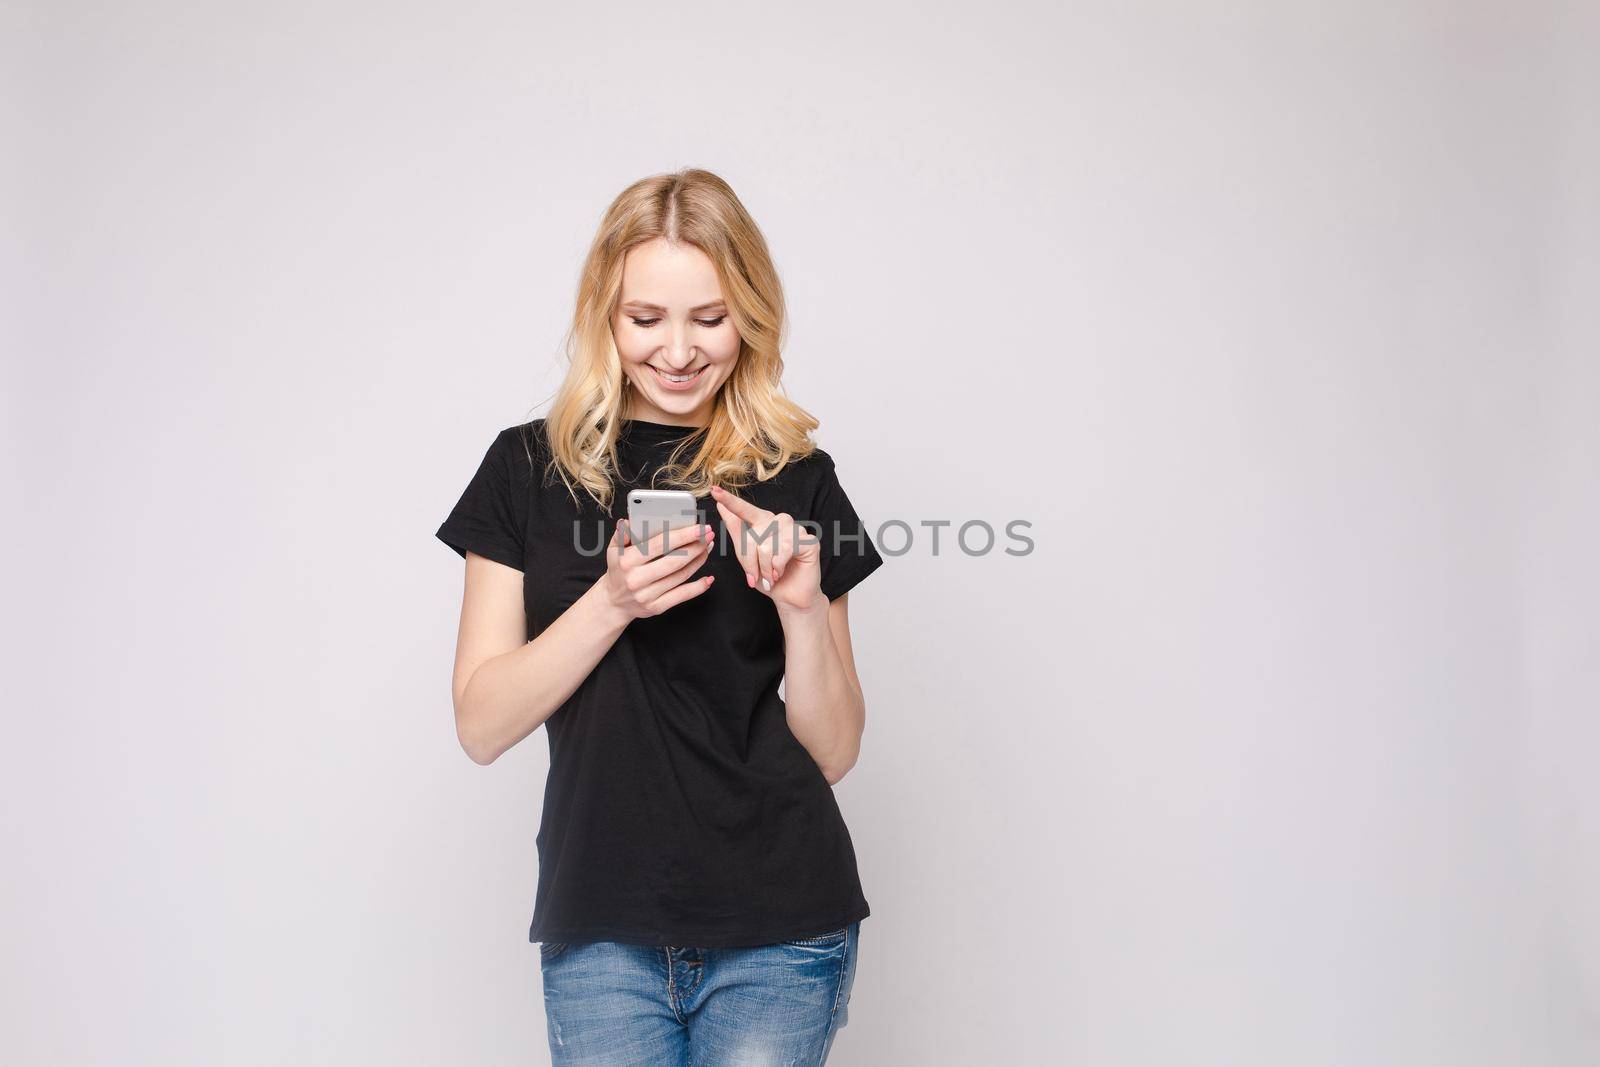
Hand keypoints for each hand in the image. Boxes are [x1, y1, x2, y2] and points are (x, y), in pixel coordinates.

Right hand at [600, 516, 715, 619]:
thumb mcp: (613, 551)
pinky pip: (682, 596)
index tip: (699, 527)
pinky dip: (698, 587)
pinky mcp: (656, 607)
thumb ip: (621, 535)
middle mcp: (637, 579)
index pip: (660, 544)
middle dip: (696, 546)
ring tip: (707, 548)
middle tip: (709, 534)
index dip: (683, 535)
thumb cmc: (618, 571)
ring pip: (681, 576)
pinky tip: (708, 577)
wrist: (614, 602)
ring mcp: (647, 595)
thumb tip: (627, 522)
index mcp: (628, 561)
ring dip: (698, 561)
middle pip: (674, 561)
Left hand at [709, 484, 825, 613]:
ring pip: (766, 546)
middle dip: (751, 562)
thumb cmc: (768, 577)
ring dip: (765, 567)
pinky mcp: (808, 540)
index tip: (714, 490)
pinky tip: (781, 571)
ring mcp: (795, 529)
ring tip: (772, 575)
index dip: (730, 501)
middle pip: (753, 537)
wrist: (789, 596)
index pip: (745, 510)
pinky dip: (778, 567)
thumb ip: (736, 531)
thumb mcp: (746, 556)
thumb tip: (720, 507)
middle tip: (757, 576)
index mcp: (764, 522)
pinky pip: (783, 550)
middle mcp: (779, 521)